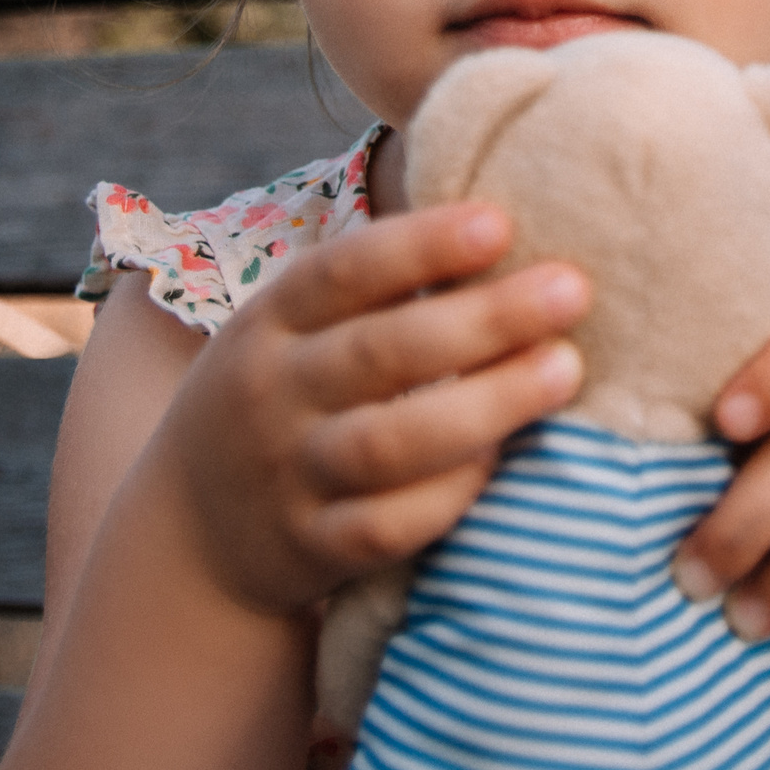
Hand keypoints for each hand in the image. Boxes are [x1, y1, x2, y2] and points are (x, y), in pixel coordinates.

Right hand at [145, 202, 589, 618]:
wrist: (195, 531)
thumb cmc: (284, 398)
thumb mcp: (292, 332)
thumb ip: (372, 291)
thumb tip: (506, 227)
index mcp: (270, 323)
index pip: (342, 271)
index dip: (420, 245)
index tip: (501, 222)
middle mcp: (273, 394)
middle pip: (379, 352)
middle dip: (483, 318)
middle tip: (573, 288)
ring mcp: (290, 474)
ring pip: (389, 442)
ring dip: (485, 404)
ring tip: (564, 369)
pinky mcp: (313, 548)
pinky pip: (387, 527)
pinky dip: (450, 494)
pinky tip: (505, 462)